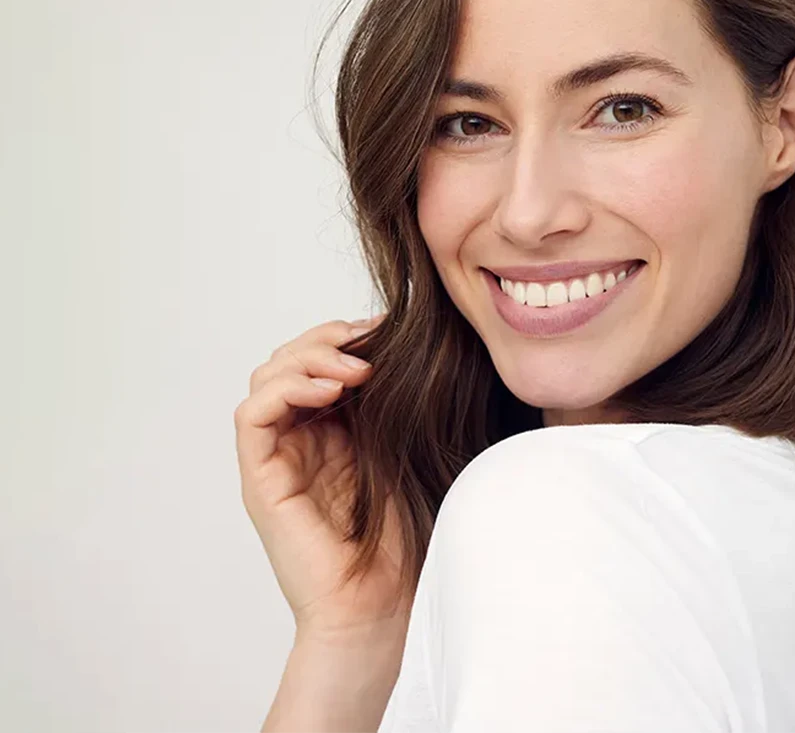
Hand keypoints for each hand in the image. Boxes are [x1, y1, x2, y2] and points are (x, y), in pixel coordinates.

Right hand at [234, 314, 407, 641]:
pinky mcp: (261, 479)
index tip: (388, 327)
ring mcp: (277, 458)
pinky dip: (287, 388)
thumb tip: (405, 345)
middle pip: (288, 360)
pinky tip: (332, 388)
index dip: (346, 336)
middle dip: (326, 338)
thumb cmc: (401, 538)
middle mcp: (298, 440)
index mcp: (332, 431)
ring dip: (309, 357)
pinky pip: (253, 415)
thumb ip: (392, 404)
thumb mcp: (405, 450)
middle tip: (370, 338)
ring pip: (267, 377)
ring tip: (356, 366)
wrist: (380, 603)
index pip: (319, 360)